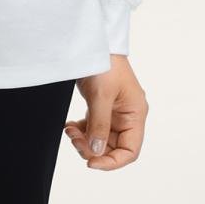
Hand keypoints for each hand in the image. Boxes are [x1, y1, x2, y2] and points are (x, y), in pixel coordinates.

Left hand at [63, 54, 147, 170]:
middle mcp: (127, 115)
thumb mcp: (101, 96)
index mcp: (135, 114)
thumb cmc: (104, 63)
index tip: (91, 163)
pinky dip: (82, 130)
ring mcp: (114, 111)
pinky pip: (93, 127)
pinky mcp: (101, 105)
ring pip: (100, 138)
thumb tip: (96, 152)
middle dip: (92, 148)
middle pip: (113, 146)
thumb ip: (99, 125)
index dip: (112, 161)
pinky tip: (70, 125)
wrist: (92, 40)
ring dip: (84, 139)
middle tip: (74, 139)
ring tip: (69, 130)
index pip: (130, 150)